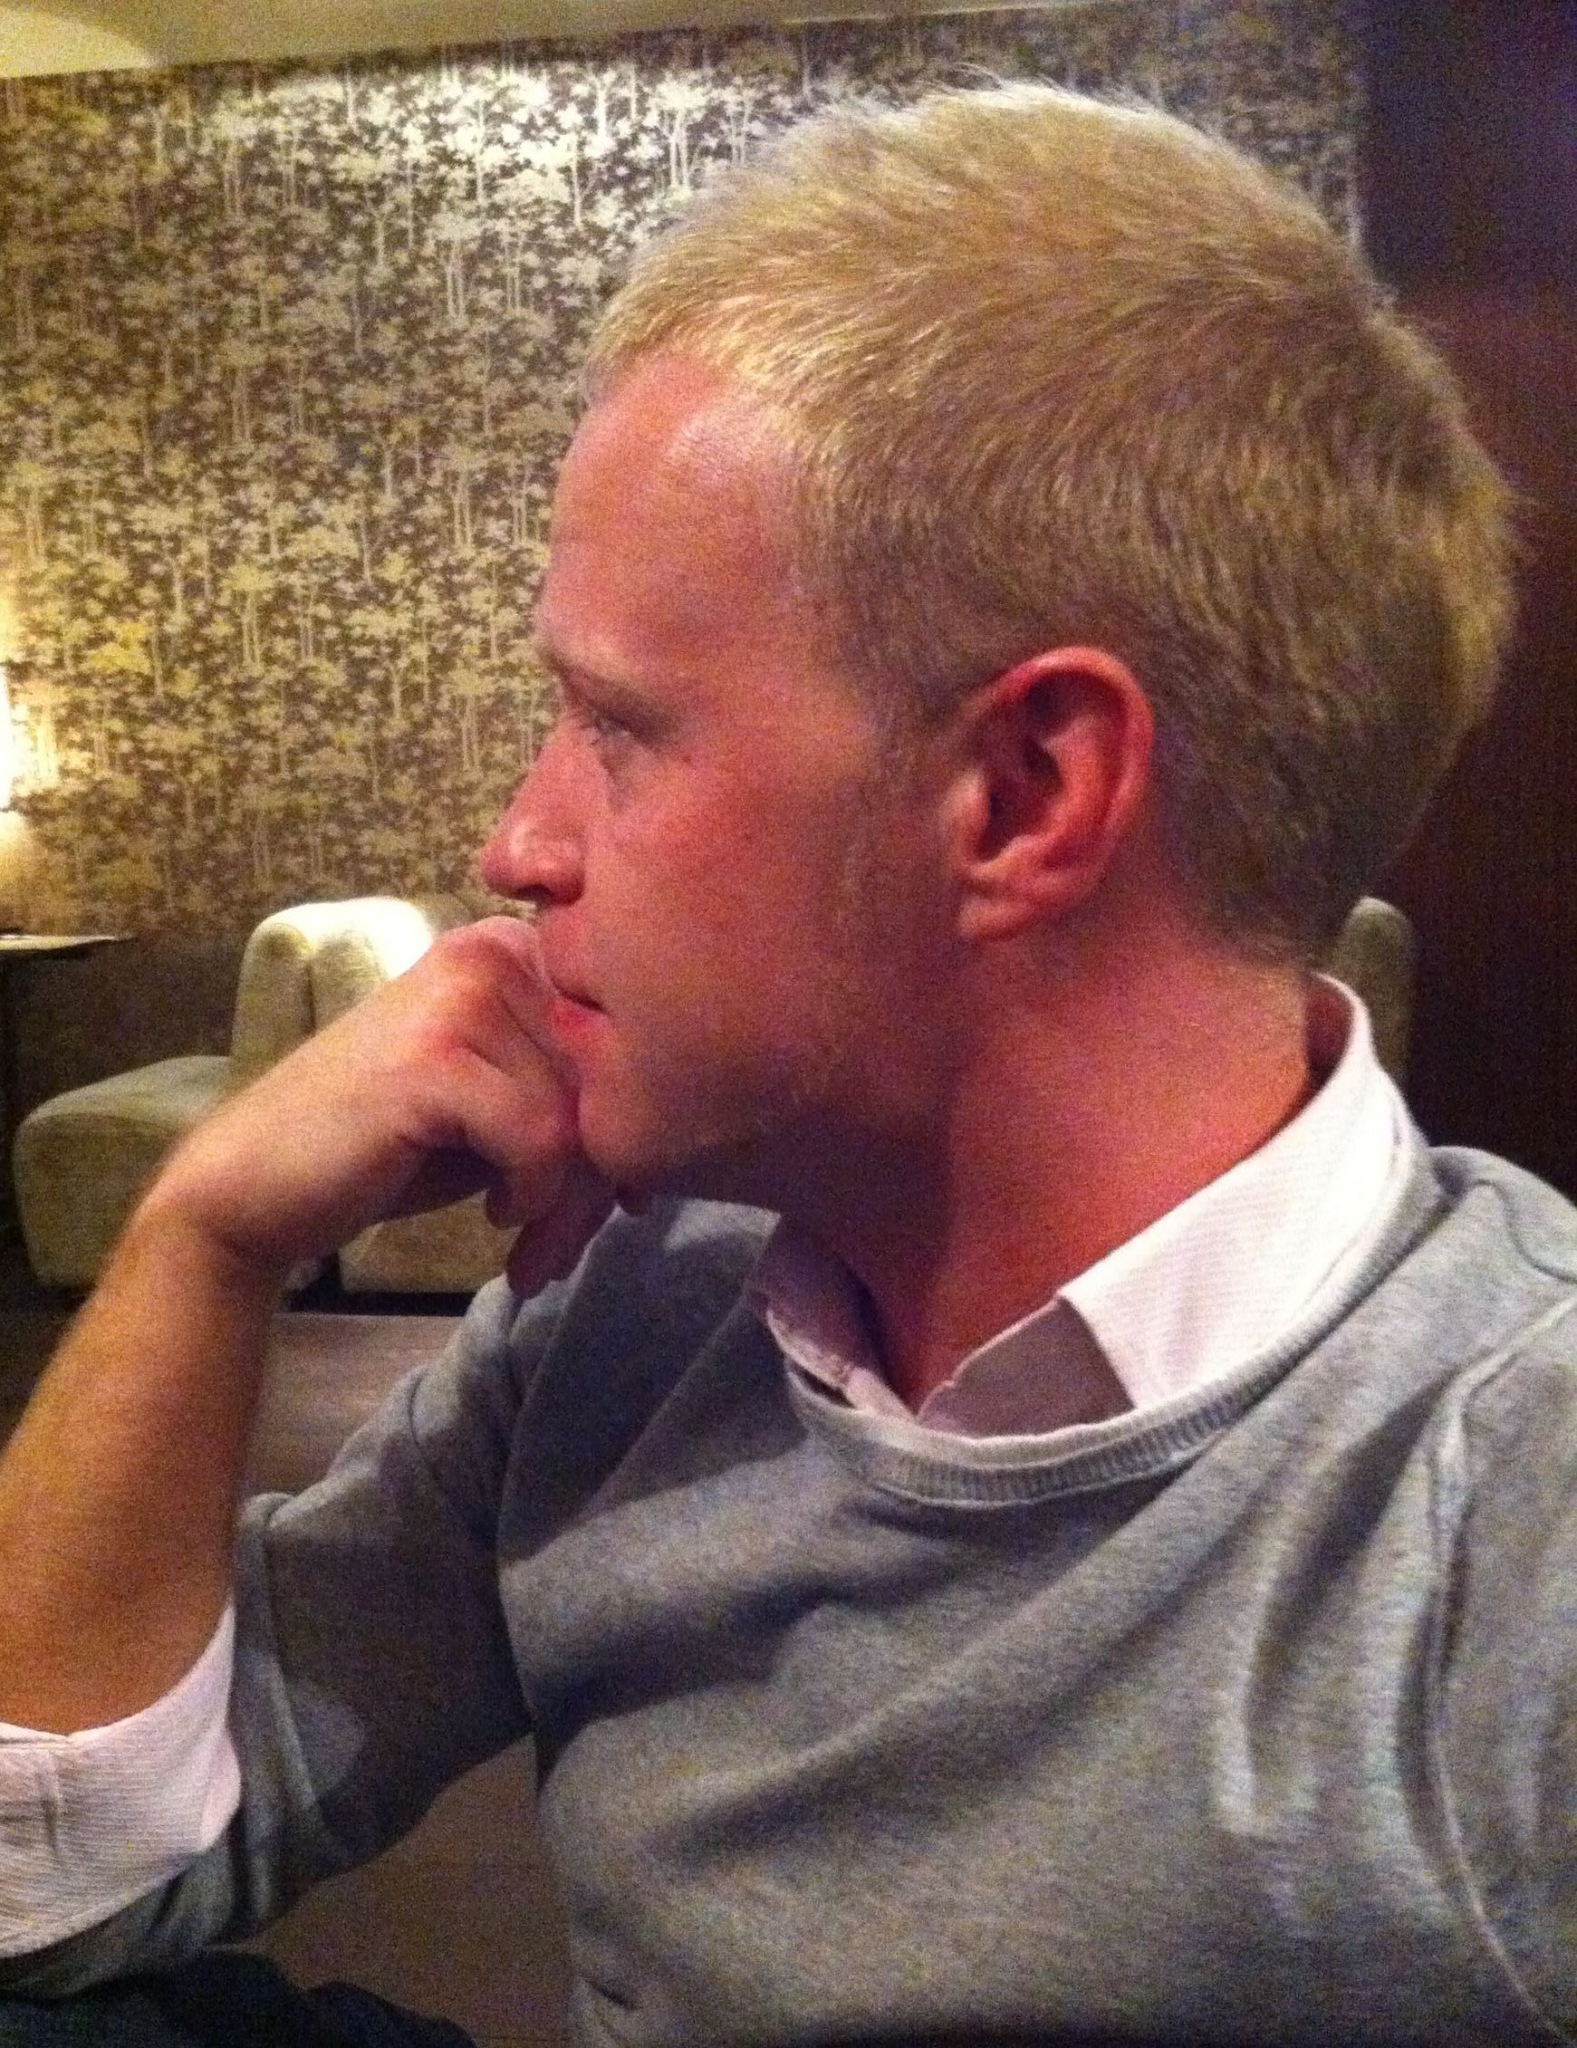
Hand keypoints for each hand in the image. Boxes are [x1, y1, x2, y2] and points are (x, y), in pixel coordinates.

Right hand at [142, 915, 614, 1294]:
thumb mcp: (504, 1110)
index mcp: (517, 948)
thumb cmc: (392, 1149)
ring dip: (566, 1202)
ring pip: (580, 1115)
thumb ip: (579, 1099)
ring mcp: (462, 996)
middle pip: (607, 1077)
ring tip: (528, 1243)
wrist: (259, 1182)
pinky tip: (493, 1212)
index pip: (620, 1038)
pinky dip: (530, 1193)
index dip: (627, 1128)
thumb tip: (682, 1130)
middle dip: (599, 1178)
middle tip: (562, 1244)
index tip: (616, 1200)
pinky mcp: (436, 1055)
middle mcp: (493, 950)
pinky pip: (541, 1138)